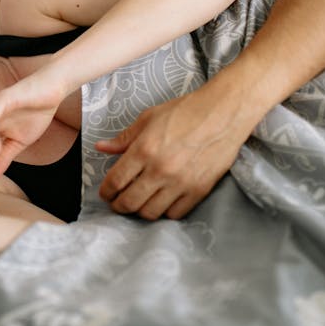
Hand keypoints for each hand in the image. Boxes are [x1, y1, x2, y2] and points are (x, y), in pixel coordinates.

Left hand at [96, 91, 249, 219]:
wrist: (223, 113)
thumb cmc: (185, 111)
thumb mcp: (148, 118)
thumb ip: (124, 138)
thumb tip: (101, 148)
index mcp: (144, 150)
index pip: (115, 181)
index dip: (106, 191)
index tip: (105, 193)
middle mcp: (160, 170)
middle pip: (130, 202)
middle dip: (118, 205)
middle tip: (117, 202)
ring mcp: (181, 183)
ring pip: (151, 213)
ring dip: (140, 210)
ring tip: (139, 202)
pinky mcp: (199, 190)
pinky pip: (176, 214)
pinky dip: (165, 211)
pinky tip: (162, 201)